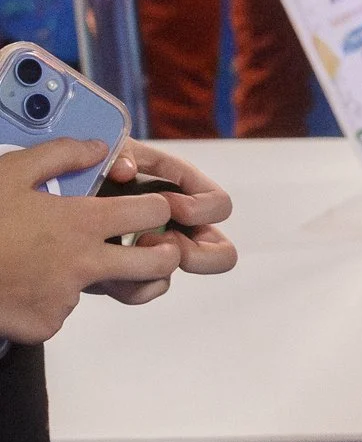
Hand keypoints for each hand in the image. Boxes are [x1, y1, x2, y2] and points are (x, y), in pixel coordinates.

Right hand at [0, 140, 180, 340]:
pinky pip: (59, 310)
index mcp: (81, 222)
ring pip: (97, 288)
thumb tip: (100, 147)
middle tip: (156, 248)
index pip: (151, 212)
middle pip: (156, 265)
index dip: (159, 207)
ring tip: (40, 259)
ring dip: (83, 276)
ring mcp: (67, 298)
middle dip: (164, 255)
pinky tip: (19, 281)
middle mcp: (84, 263)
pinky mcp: (48, 323)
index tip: (155, 209)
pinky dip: (45, 299)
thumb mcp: (12, 172)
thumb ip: (61, 154)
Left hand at [86, 141, 235, 306]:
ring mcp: (156, 253)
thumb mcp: (107, 152)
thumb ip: (119, 154)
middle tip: (166, 242)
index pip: (219, 205)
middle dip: (199, 254)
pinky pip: (147, 289)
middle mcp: (178, 226)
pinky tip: (109, 260)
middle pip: (222, 252)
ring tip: (133, 249)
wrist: (59, 200)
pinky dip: (131, 281)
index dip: (201, 208)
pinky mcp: (131, 274)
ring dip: (160, 264)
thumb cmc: (92, 168)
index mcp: (181, 191)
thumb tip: (126, 170)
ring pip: (184, 274)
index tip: (170, 206)